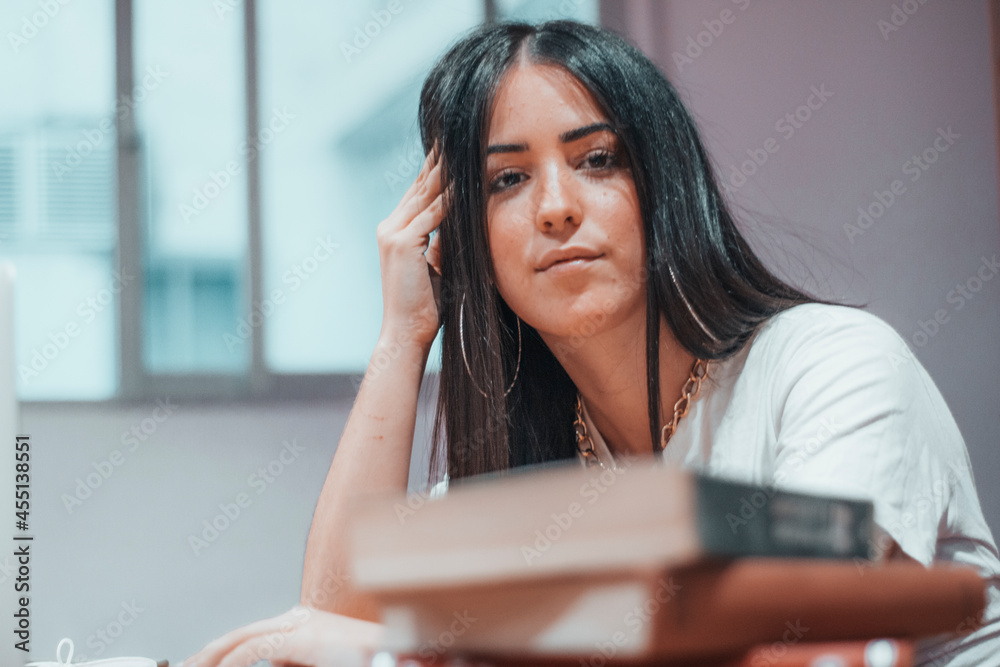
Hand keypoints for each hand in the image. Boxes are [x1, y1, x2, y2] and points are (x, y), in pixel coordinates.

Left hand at [182, 605, 384, 666]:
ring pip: (241, 640)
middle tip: (185, 666)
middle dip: (207, 654)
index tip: (202, 665)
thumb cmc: (364, 657)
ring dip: (212, 658)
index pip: (251, 637)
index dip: (222, 651)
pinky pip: (255, 649)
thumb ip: (294, 662)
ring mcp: (299, 626)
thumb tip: (272, 665)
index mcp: (303, 625)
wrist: (396, 649)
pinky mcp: (301, 637)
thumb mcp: (321, 660)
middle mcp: (298, 620)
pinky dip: (232, 661)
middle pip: (239, 635)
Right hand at [376, 144, 447, 350]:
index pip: (419, 193)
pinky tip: (466, 183)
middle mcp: (390, 227)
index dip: (435, 170)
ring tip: (465, 147)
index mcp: (396, 232)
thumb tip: (459, 227)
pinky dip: (451, 198)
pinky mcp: (402, 244)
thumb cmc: (424, 308)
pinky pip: (433, 214)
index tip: (453, 148)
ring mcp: (393, 234)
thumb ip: (442, 244)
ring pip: (426, 195)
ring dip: (447, 171)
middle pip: (421, 185)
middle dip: (441, 160)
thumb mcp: (436, 268)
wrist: (405, 333)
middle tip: (459, 133)